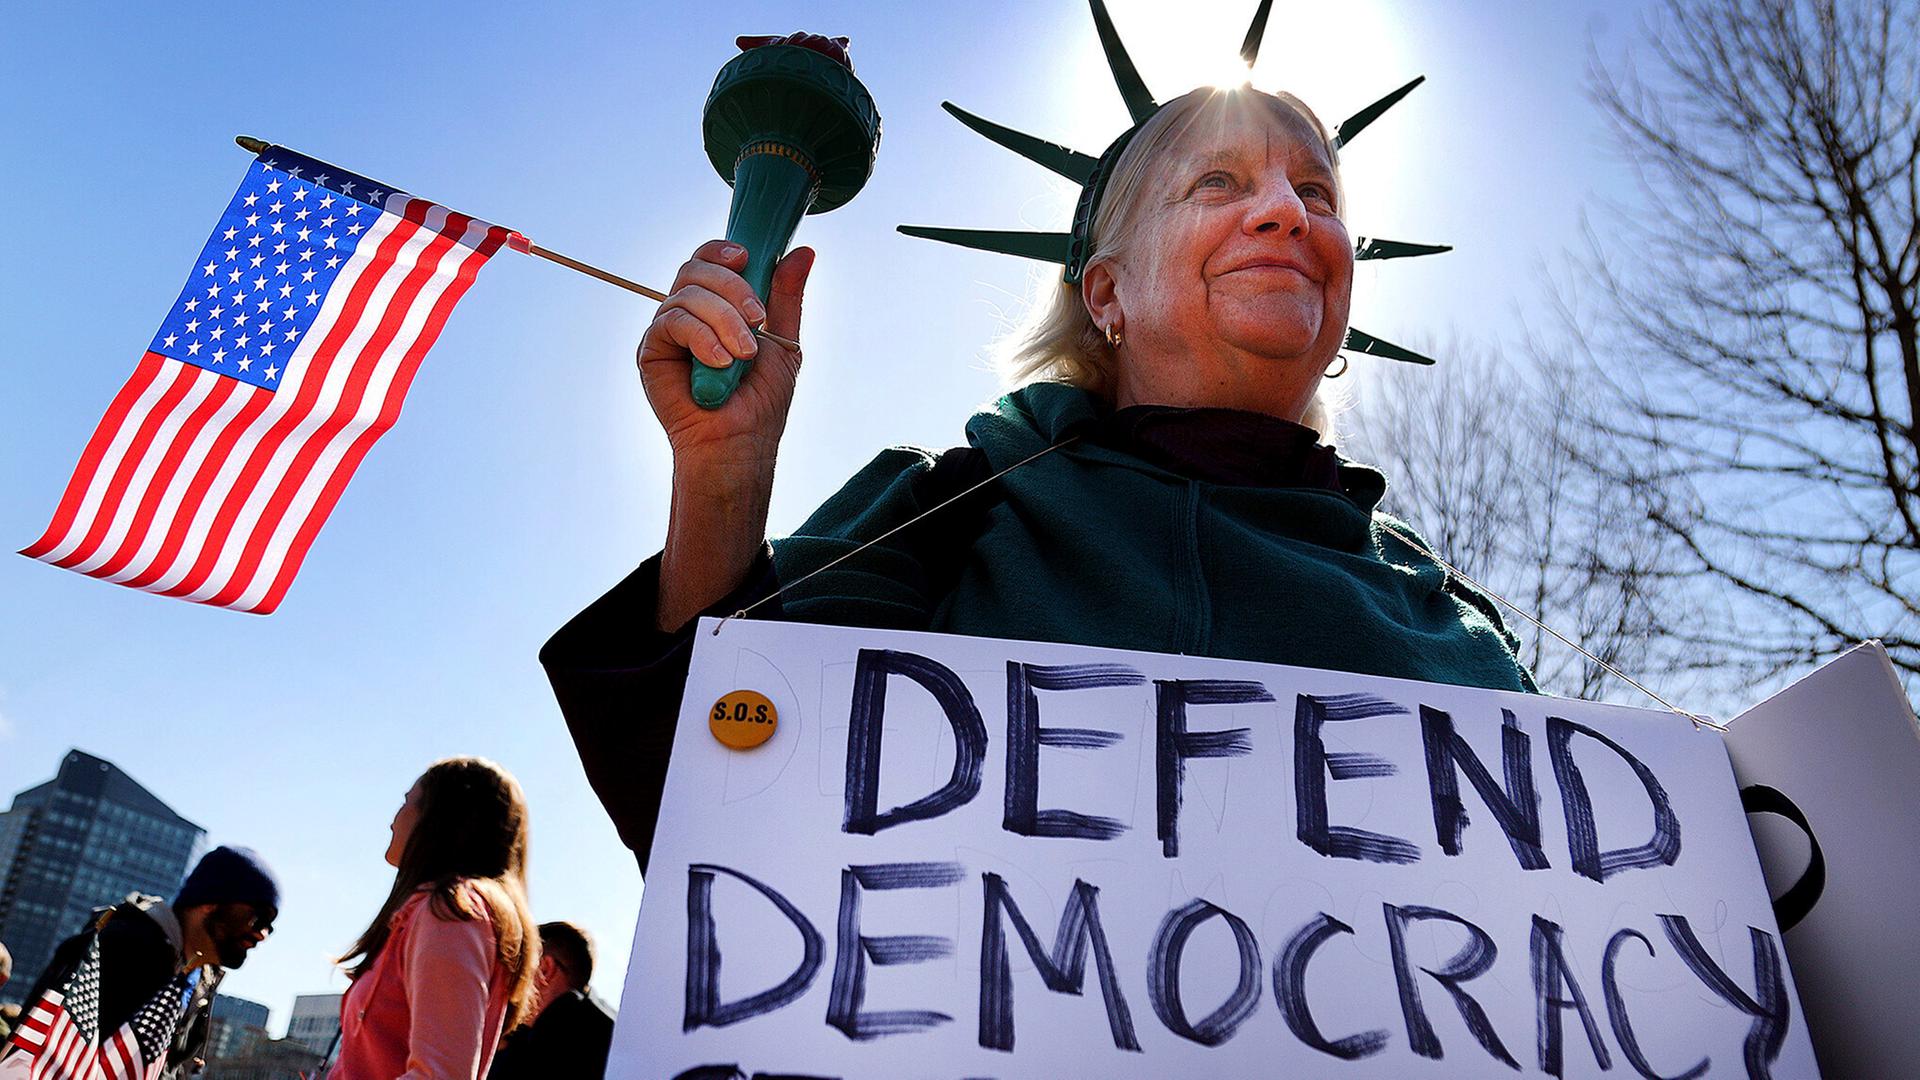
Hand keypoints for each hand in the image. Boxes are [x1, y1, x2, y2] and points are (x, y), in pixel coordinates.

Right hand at [640, 240, 814, 631]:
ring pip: (686, 293)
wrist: (739, 445)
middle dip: (731, 287)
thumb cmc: (760, 402)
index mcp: (717, 305)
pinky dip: (701, 337)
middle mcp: (688, 312)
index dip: (723, 249)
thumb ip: (787, 297)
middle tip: (758, 319)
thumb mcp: (783, 342)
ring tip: (744, 354)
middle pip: (696, 268)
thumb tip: (804, 250)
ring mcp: (667, 331)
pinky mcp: (651, 351)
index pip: (709, 259)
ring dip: (723, 319)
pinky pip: (671, 321)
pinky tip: (720, 362)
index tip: (746, 258)